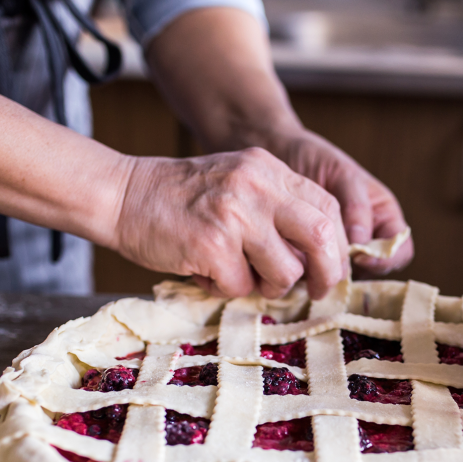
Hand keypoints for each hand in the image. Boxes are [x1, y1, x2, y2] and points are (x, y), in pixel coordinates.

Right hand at [112, 148, 346, 298]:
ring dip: (267, 287)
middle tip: (316, 292)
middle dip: (327, 273)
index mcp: (269, 169)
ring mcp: (236, 214)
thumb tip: (316, 259)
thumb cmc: (181, 200)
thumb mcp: (238, 184)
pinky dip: (225, 288)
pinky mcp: (212, 244)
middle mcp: (258, 186)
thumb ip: (276, 209)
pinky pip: (241, 287)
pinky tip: (204, 270)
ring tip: (239, 275)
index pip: (329, 208)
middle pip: (323, 237)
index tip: (329, 270)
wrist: (123, 195)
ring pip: (285, 271)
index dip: (338, 246)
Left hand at [272, 129, 412, 275]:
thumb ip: (356, 206)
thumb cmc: (316, 159)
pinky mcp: (310, 258)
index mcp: (383, 218)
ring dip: (327, 274)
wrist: (278, 155)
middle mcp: (365, 239)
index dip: (385, 259)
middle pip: (372, 272)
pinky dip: (306, 273)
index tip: (359, 256)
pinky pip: (315, 276)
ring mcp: (337, 251)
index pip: (399, 251)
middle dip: (352, 270)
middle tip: (327, 260)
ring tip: (304, 256)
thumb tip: (360, 245)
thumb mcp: (343, 174)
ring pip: (343, 278)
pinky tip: (291, 257)